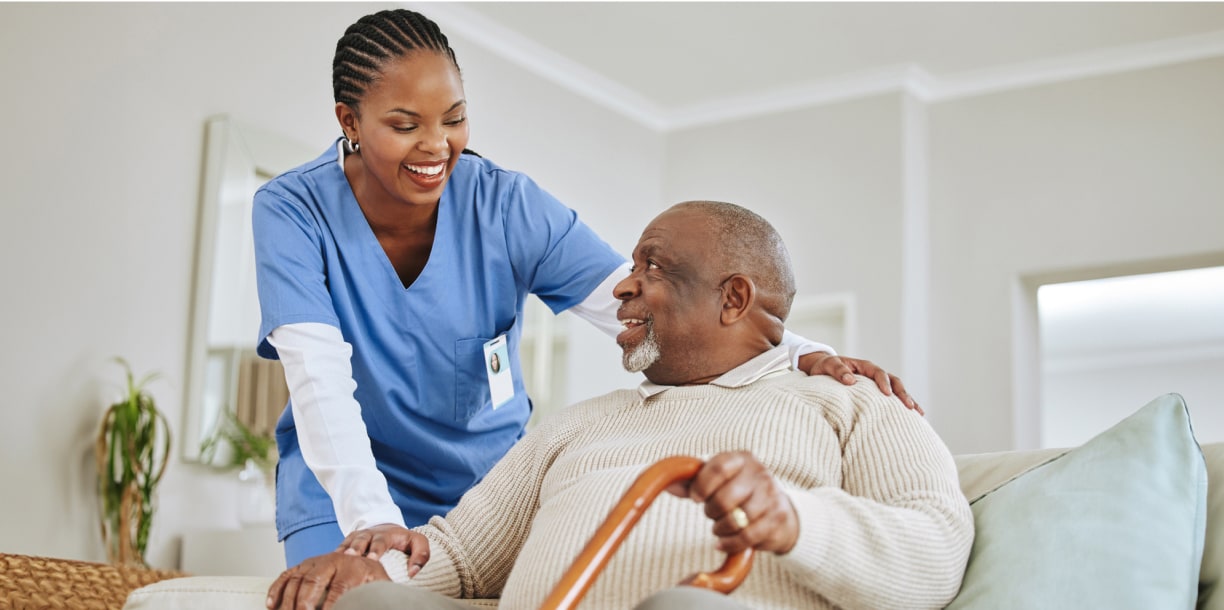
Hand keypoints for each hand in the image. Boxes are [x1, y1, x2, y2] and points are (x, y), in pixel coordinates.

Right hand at [265, 552, 388, 609]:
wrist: (363, 559)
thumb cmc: (369, 578)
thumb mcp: (379, 584)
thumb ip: (375, 593)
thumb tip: (369, 602)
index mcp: (353, 566)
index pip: (339, 588)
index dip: (332, 605)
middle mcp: (331, 560)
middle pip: (313, 582)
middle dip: (304, 604)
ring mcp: (314, 562)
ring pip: (296, 580)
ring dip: (288, 601)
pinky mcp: (303, 566)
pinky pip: (286, 576)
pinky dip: (276, 590)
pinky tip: (272, 606)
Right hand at [336, 525, 430, 576]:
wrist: (386, 528)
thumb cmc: (404, 541)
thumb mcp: (418, 542)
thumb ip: (421, 555)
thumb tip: (413, 572)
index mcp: (387, 534)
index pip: (381, 541)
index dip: (376, 549)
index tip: (373, 559)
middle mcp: (369, 534)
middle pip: (361, 540)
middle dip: (357, 549)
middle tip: (353, 557)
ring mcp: (356, 537)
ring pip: (348, 544)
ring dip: (344, 552)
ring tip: (340, 560)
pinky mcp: (347, 542)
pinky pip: (339, 548)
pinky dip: (335, 555)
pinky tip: (330, 563)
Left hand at [666, 451, 799, 555]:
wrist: (779, 510)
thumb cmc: (739, 491)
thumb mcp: (718, 480)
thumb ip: (692, 481)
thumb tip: (667, 484)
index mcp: (741, 458)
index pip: (718, 468)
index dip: (701, 486)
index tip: (695, 498)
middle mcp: (759, 474)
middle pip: (724, 499)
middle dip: (711, 511)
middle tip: (711, 513)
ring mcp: (771, 496)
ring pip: (736, 520)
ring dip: (720, 528)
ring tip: (719, 527)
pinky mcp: (777, 518)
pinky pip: (746, 537)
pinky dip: (729, 543)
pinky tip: (723, 542)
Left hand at [797, 353, 922, 414]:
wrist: (823, 369)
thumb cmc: (825, 367)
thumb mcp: (828, 365)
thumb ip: (838, 371)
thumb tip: (850, 380)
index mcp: (865, 367)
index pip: (878, 373)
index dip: (884, 382)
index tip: (886, 394)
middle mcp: (874, 375)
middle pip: (894, 382)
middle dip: (902, 394)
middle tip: (910, 407)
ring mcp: (877, 384)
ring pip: (897, 391)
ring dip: (908, 400)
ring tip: (919, 414)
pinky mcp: (876, 394)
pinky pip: (892, 399)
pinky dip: (901, 407)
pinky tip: (912, 418)